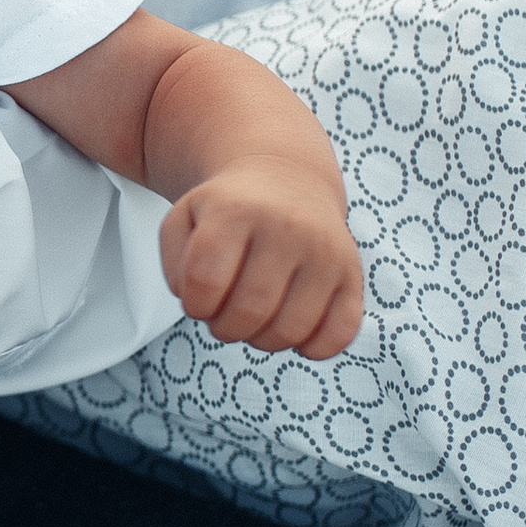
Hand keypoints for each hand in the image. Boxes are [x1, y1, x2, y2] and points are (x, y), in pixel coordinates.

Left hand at [159, 158, 364, 358]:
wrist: (285, 178)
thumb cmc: (226, 212)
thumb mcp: (183, 220)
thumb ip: (174, 264)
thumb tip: (198, 300)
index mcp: (236, 211)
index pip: (205, 281)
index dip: (194, 305)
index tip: (198, 299)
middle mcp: (286, 227)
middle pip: (249, 311)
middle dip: (225, 328)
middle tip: (224, 314)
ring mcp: (325, 251)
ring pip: (290, 330)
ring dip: (262, 340)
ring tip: (255, 317)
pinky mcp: (351, 273)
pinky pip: (339, 334)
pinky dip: (311, 347)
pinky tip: (292, 326)